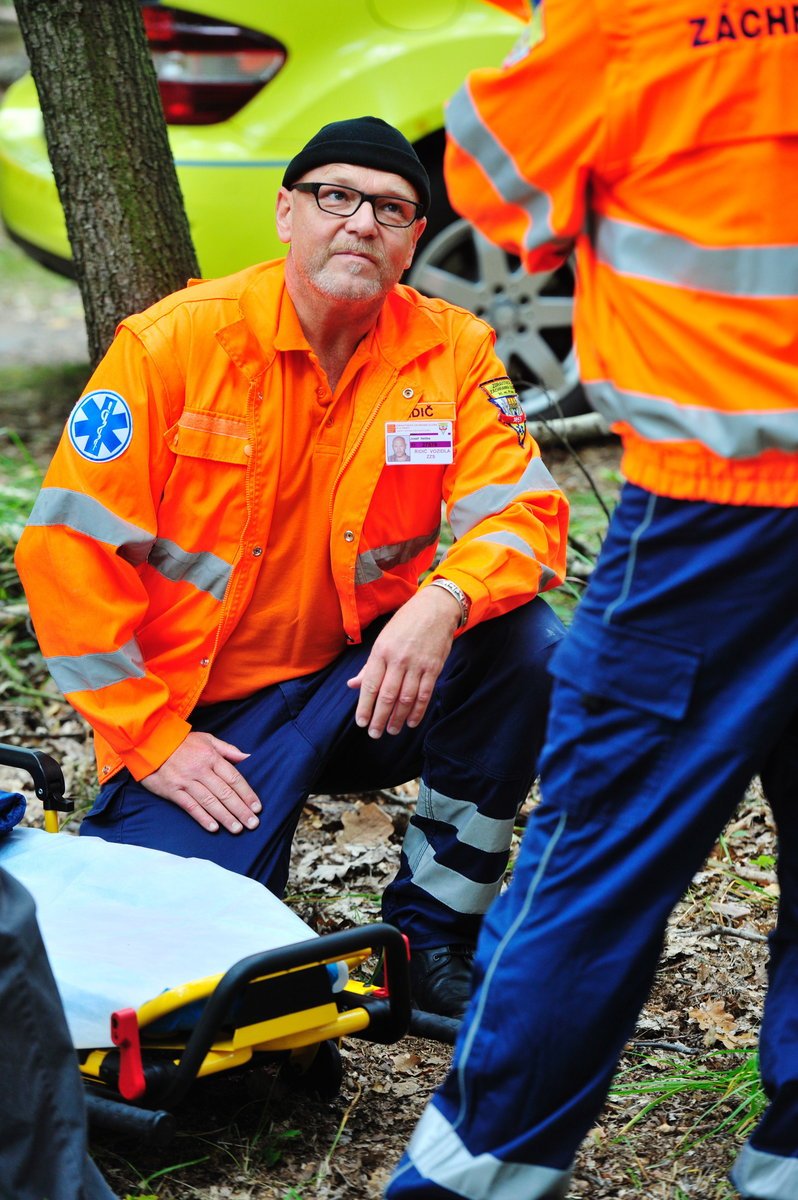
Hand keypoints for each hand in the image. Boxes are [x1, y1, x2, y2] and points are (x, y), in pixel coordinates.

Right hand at [141, 731, 261, 833]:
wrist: (150, 742)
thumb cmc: (181, 742)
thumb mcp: (206, 738)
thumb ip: (228, 749)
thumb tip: (247, 757)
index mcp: (211, 757)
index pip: (234, 778)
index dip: (247, 794)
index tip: (257, 807)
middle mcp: (201, 770)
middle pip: (225, 792)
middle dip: (241, 809)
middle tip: (253, 823)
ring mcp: (186, 781)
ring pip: (210, 802)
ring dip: (225, 817)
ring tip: (237, 829)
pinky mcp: (172, 791)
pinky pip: (190, 806)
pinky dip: (202, 817)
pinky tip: (213, 828)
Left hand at [347, 586, 461, 738]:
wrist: (435, 609)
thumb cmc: (405, 624)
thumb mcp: (382, 640)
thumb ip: (369, 666)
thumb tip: (352, 685)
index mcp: (381, 652)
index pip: (370, 685)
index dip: (365, 706)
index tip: (361, 722)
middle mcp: (398, 659)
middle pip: (387, 696)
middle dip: (379, 718)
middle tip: (374, 734)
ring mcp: (417, 664)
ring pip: (406, 698)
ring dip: (398, 718)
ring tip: (392, 731)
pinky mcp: (434, 668)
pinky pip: (424, 694)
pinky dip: (418, 711)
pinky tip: (411, 722)